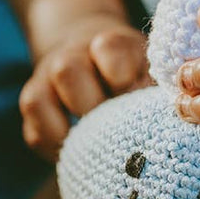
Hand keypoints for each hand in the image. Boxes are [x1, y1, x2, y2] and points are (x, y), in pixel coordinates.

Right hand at [20, 16, 148, 158]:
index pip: (109, 49)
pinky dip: (57, 149)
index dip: (123, 78)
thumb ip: (154, 87)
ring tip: (98, 145)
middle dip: (94, 105)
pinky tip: (82, 155)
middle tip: (117, 126)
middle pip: (67, 71)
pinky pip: (34, 134)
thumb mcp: (149, 68)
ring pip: (37, 101)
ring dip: (69, 129)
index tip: (137, 97)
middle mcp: (69, 56)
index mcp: (107, 43)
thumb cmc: (133, 71)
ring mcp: (44, 81)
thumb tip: (165, 121)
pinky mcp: (34, 109)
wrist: (92, 53)